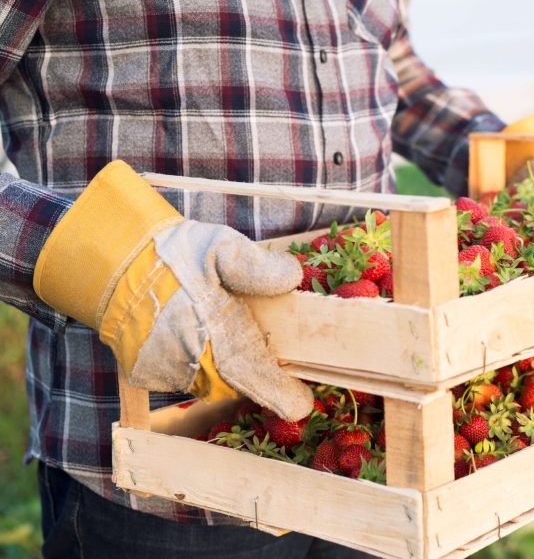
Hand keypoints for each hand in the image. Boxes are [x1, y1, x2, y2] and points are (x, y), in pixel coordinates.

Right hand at [33, 161, 312, 419]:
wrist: (112, 261)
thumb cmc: (176, 253)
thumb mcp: (220, 247)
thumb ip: (255, 264)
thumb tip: (292, 277)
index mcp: (211, 327)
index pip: (252, 373)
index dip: (280, 392)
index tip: (302, 404)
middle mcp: (187, 358)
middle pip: (237, 383)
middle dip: (257, 376)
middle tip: (268, 352)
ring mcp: (164, 370)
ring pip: (212, 383)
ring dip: (226, 367)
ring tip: (224, 332)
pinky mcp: (146, 376)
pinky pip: (185, 379)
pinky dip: (198, 365)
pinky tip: (196, 336)